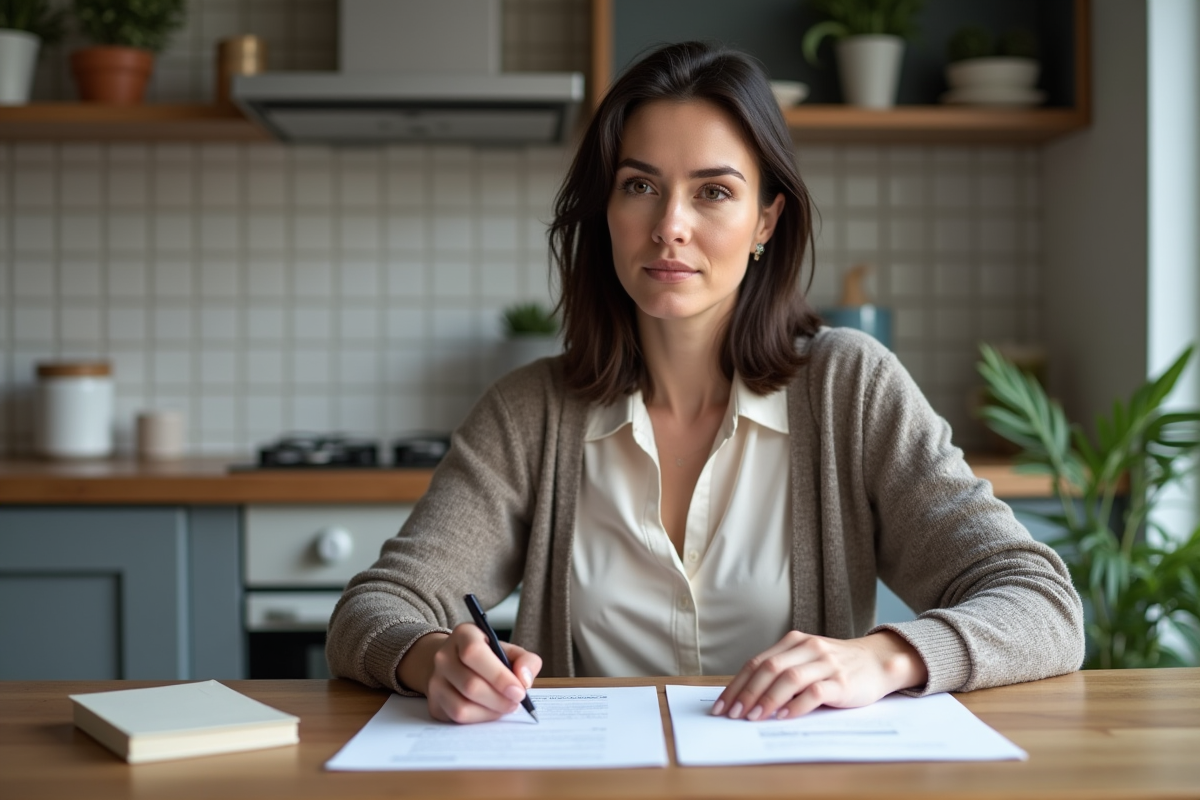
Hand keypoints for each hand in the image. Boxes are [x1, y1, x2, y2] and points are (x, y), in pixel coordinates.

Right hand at [397, 624, 542, 722]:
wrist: (456, 664)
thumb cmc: (488, 657)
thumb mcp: (508, 650)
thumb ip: (525, 660)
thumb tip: (524, 680)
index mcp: (464, 634)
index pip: (475, 653)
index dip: (499, 675)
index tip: (520, 691)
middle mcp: (443, 656)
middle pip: (470, 684)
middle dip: (499, 699)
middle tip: (517, 702)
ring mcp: (435, 681)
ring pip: (462, 706)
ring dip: (490, 712)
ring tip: (505, 707)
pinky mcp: (433, 702)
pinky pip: (456, 718)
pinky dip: (479, 719)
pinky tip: (490, 711)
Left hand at [712, 630, 927, 720]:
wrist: (878, 662)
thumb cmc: (836, 666)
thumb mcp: (807, 661)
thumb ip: (782, 672)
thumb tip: (746, 699)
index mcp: (794, 642)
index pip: (757, 662)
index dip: (737, 684)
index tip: (722, 705)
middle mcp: (808, 648)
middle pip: (769, 668)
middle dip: (747, 693)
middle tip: (733, 714)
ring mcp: (826, 664)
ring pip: (789, 678)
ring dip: (767, 699)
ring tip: (753, 717)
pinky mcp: (842, 682)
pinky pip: (815, 692)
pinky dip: (796, 705)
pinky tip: (784, 717)